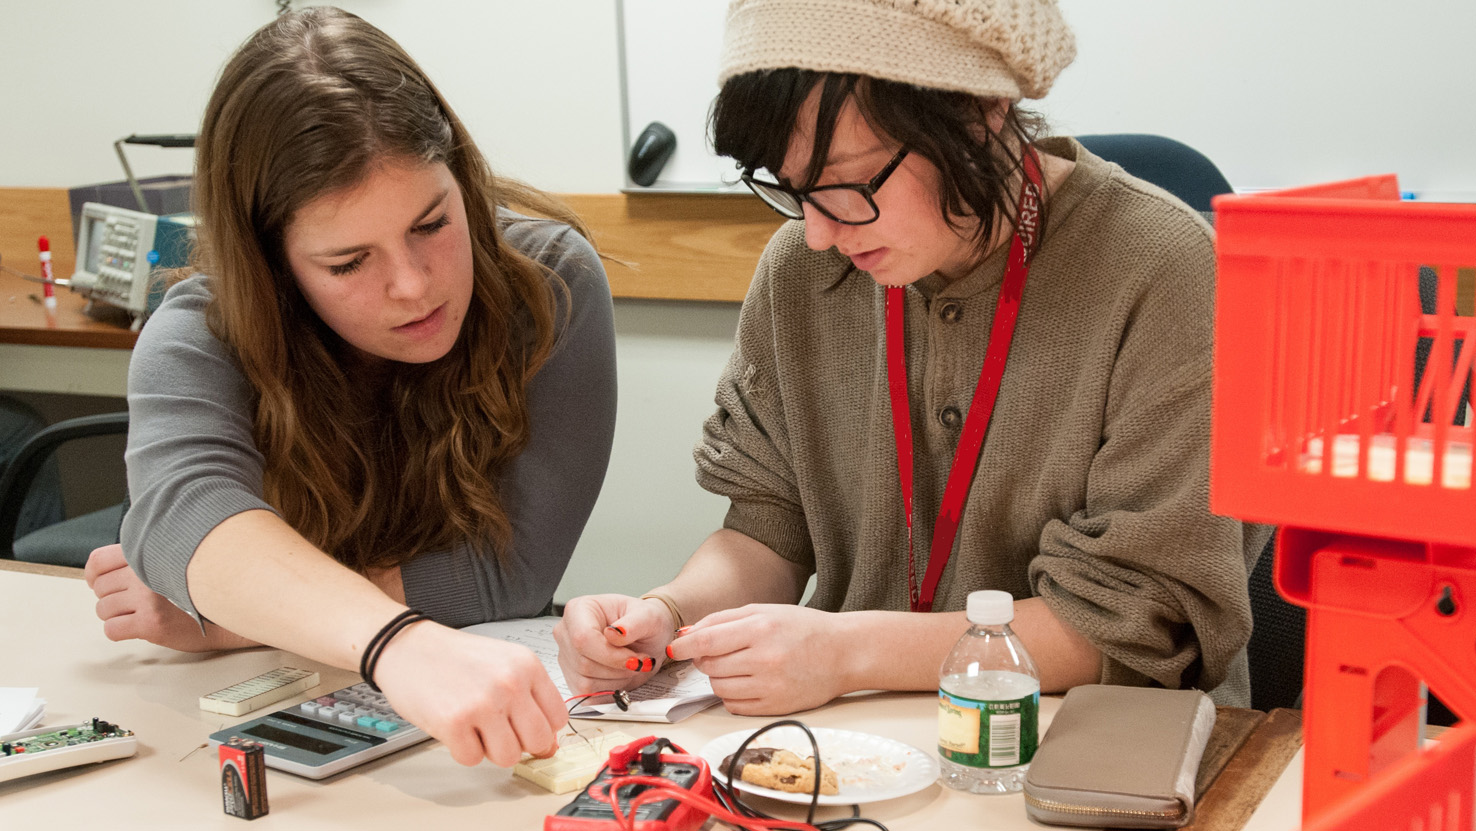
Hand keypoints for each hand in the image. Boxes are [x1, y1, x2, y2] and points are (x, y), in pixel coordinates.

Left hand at [84, 544, 253, 651]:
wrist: (225, 618)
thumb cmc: (197, 594)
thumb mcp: (170, 565)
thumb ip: (142, 561)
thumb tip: (101, 573)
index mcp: (150, 555)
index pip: (99, 560)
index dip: (93, 574)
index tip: (97, 583)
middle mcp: (146, 573)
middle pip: (100, 588)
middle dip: (110, 597)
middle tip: (131, 602)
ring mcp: (147, 599)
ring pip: (103, 610)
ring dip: (116, 615)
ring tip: (138, 614)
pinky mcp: (150, 623)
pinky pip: (111, 630)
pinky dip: (119, 631)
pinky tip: (137, 627)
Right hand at [371, 622, 566, 766]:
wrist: (408, 647)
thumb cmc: (455, 657)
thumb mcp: (504, 663)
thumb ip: (530, 699)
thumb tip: (549, 745)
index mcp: (527, 665)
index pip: (558, 717)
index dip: (543, 729)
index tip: (527, 728)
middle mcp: (510, 683)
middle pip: (539, 741)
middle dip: (520, 744)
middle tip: (498, 731)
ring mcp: (483, 703)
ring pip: (508, 756)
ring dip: (490, 749)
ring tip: (475, 727)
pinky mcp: (453, 723)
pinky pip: (472, 759)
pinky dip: (462, 750)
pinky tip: (455, 727)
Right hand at [553, 594, 675, 694]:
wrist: (645, 636)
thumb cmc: (643, 621)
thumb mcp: (649, 616)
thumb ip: (634, 624)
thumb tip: (614, 633)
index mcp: (579, 610)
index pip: (582, 638)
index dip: (610, 655)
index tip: (635, 659)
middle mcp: (566, 633)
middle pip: (584, 663)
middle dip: (618, 668)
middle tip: (640, 661)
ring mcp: (566, 658)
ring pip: (585, 683)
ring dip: (616, 680)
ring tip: (631, 665)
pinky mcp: (572, 679)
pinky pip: (587, 694)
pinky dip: (610, 690)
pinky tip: (620, 675)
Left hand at [666, 604, 852, 714]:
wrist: (843, 652)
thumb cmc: (804, 628)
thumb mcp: (764, 611)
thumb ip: (723, 620)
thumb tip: (687, 634)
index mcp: (761, 629)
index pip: (708, 640)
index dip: (685, 646)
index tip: (674, 649)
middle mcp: (765, 659)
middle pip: (710, 665)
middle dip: (706, 659)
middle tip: (720, 652)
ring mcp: (770, 686)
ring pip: (719, 687)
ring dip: (719, 677)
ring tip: (738, 666)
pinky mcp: (774, 707)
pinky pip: (734, 705)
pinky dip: (732, 694)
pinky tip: (747, 682)